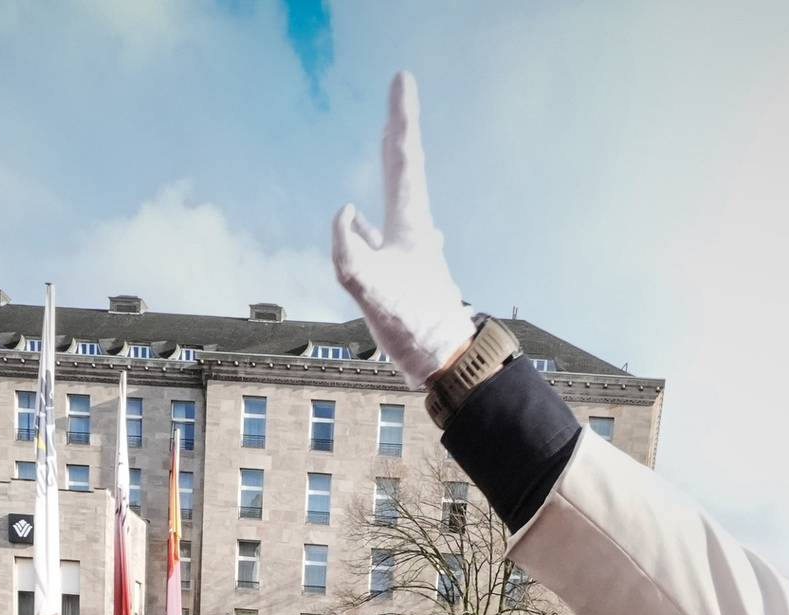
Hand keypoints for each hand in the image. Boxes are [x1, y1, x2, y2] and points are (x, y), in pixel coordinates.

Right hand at [330, 73, 473, 387]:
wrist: (445, 360)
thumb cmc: (412, 326)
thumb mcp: (370, 288)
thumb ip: (349, 250)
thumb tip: (344, 212)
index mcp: (410, 223)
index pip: (404, 158)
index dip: (402, 117)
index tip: (403, 79)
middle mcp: (414, 229)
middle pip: (404, 168)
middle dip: (398, 129)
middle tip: (400, 94)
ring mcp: (410, 249)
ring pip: (396, 197)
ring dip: (391, 167)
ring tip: (390, 140)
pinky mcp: (402, 272)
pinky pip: (379, 235)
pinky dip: (367, 222)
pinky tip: (357, 223)